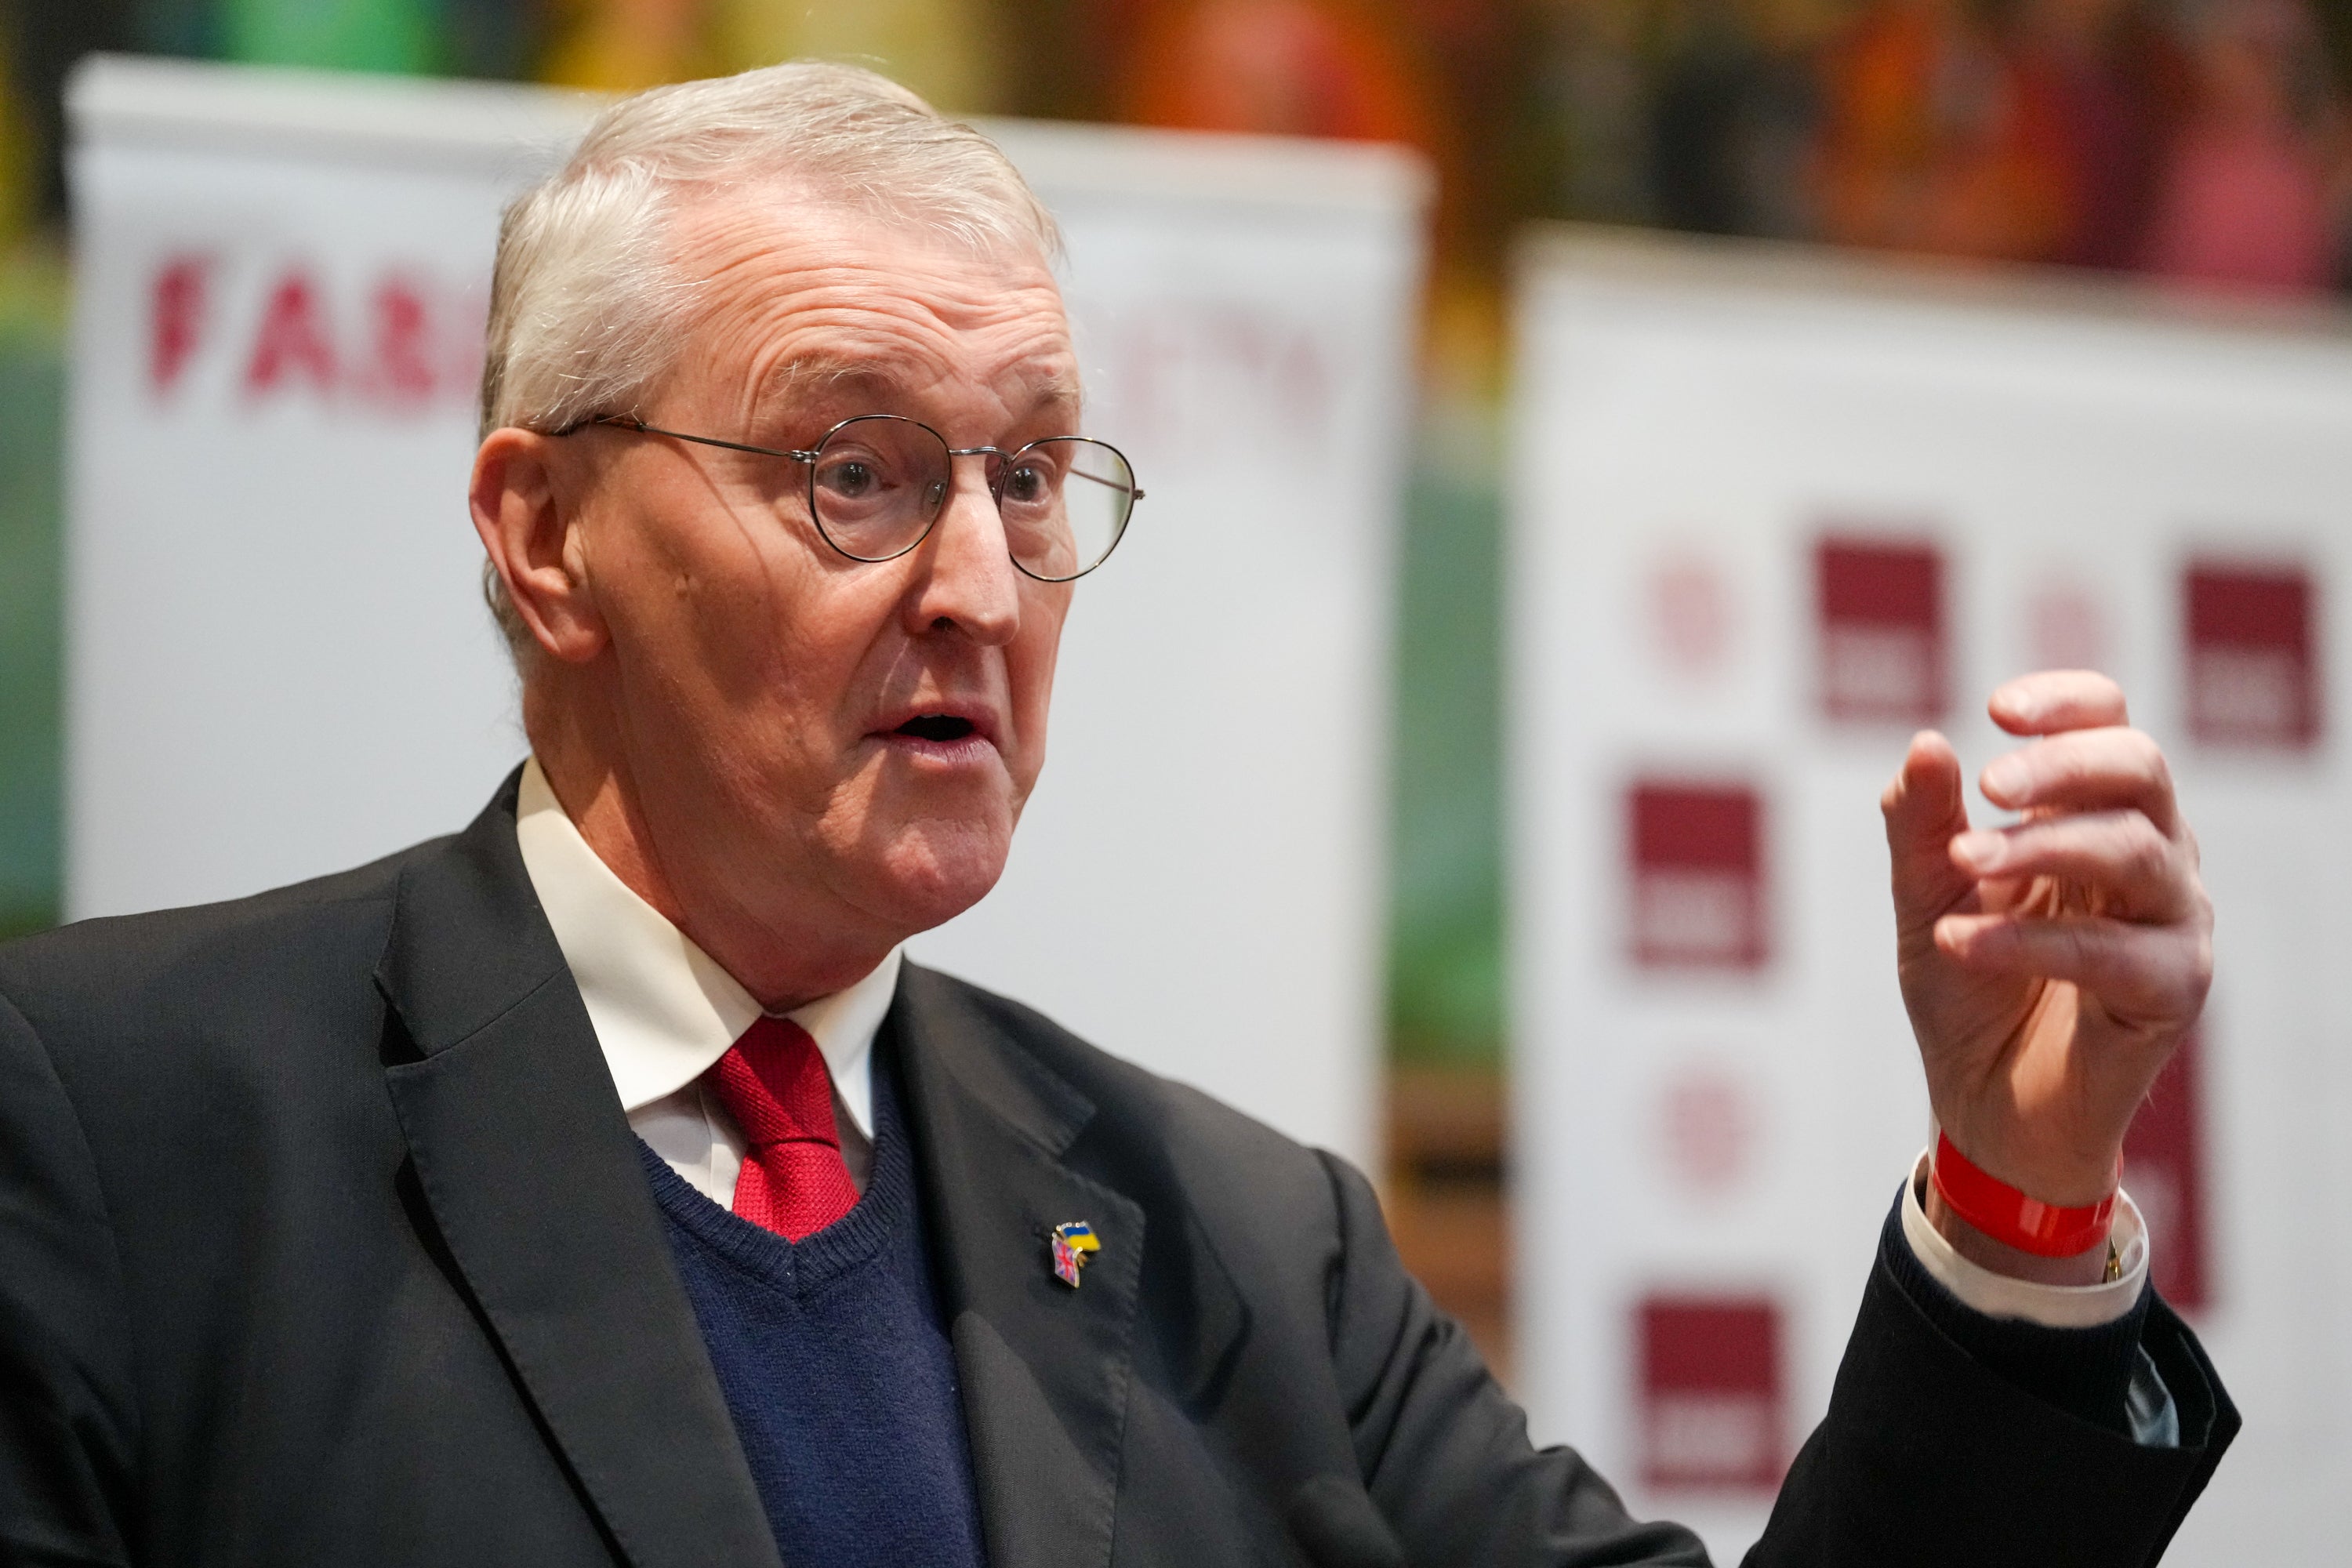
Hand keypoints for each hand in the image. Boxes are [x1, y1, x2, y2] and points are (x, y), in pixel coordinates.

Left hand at [1882, 672, 2211, 1273]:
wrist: (1985, 1106)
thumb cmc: (1969, 988)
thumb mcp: (1926, 896)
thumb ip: (1922, 825)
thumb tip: (1926, 743)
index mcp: (2096, 815)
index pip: (2110, 726)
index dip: (2067, 703)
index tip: (1996, 709)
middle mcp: (2151, 854)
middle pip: (2140, 769)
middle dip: (2060, 766)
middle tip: (1987, 782)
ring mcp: (2171, 921)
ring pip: (2137, 850)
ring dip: (2041, 847)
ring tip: (1963, 863)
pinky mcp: (2173, 992)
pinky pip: (2112, 951)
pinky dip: (2030, 941)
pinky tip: (1959, 941)